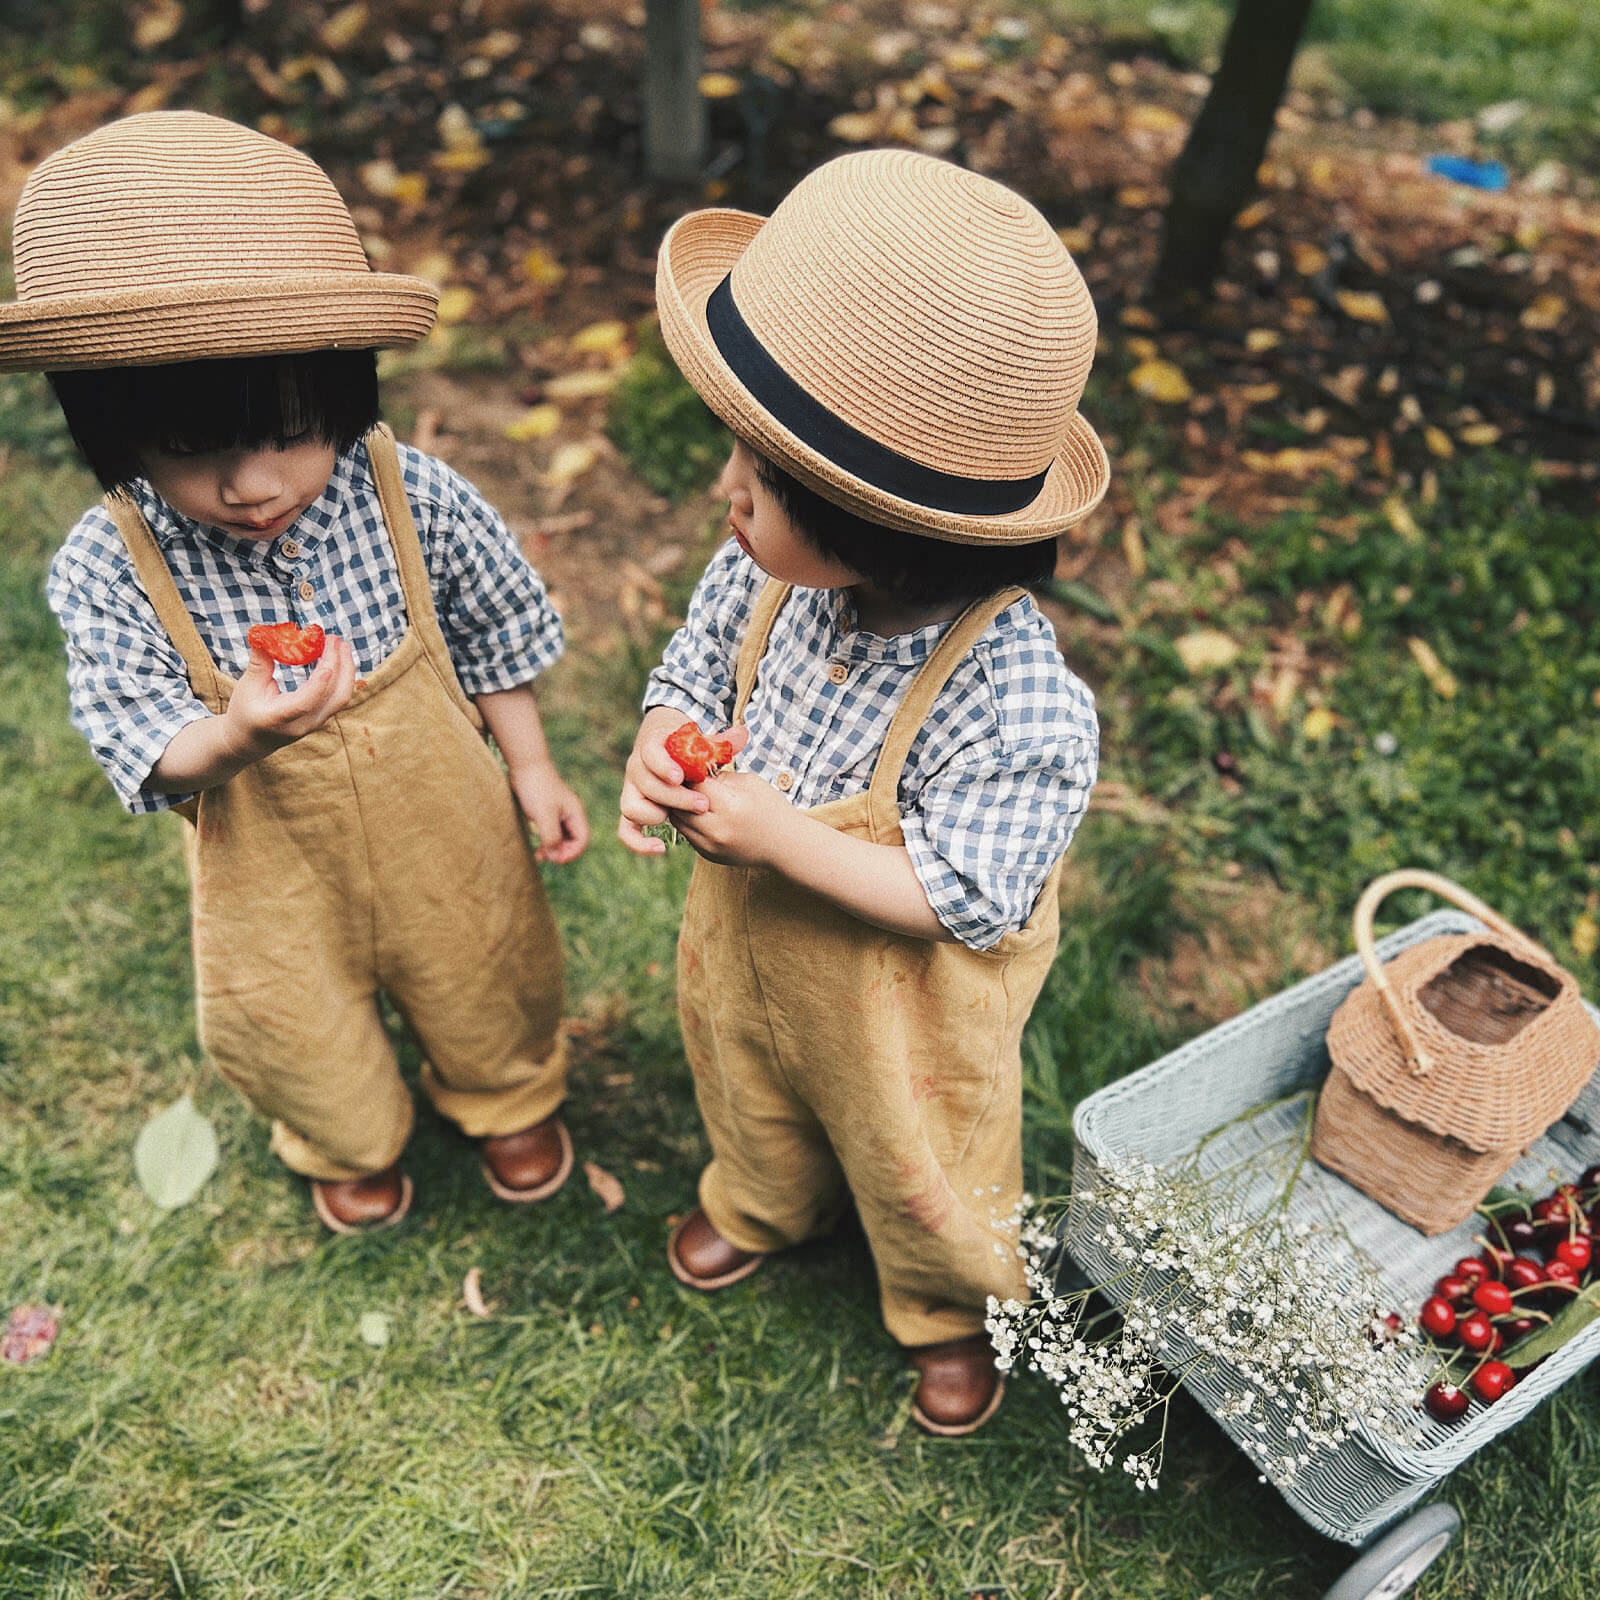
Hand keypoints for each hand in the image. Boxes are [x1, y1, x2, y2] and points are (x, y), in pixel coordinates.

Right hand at [224, 635, 357, 756]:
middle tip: (333, 639)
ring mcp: (316, 723)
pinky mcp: (322, 718)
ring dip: (345, 669)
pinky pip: (339, 697)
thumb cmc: (245, 712)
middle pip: (334, 697)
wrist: (249, 741)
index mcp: (280, 718)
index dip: (320, 681)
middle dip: (339, 665)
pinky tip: (337, 658)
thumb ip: (259, 663)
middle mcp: (304, 724)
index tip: (327, 656)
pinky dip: (342, 676)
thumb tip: (263, 634)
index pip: (306, 702)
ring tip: (340, 645)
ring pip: (341, 697)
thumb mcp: (246, 687)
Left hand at [510, 758, 589, 862]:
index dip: (571, 853)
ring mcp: (559, 813)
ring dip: (553, 849)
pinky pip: (552, 832)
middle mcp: (571, 814)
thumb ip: (551, 836)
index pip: (582, 841)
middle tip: (545, 857)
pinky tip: (536, 846)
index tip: (554, 859)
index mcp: (576, 814)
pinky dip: (546, 842)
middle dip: (561, 852)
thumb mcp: (544, 815)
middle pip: (573, 841)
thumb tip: (554, 854)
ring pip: (562, 838)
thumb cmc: (536, 788)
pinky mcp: (548, 812)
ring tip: (539, 856)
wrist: (525, 765)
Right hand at [619, 708, 747, 855]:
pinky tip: (660, 848)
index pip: (650, 754)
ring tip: (682, 816)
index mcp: (651, 747)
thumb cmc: (685, 747)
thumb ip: (720, 741)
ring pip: (632, 806)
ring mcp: (632, 791)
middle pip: (646, 784)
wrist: (662, 750)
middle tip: (701, 804)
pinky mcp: (634, 810)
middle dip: (674, 796)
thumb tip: (742, 734)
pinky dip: (638, 842)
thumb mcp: (701, 741)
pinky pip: (626, 830)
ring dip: (655, 814)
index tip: (680, 776)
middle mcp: (636, 769)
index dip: (663, 766)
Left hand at [669, 768, 794, 867]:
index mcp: (729, 805)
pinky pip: (686, 833)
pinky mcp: (707, 855)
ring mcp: (710, 845)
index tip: (689, 764)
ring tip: (691, 795)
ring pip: (677, 820)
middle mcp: (716, 828)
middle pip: (679, 803)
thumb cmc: (770, 808)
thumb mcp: (749, 782)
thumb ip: (719, 776)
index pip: (693, 783)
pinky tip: (700, 812)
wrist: (785, 844)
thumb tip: (693, 769)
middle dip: (679, 789)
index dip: (688, 771)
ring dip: (680, 806)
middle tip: (684, 778)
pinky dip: (688, 821)